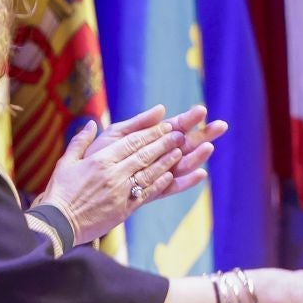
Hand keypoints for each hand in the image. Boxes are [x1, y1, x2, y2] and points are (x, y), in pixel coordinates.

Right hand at [37, 104, 198, 244]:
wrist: (58, 224)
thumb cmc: (59, 192)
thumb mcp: (65, 162)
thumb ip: (80, 141)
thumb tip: (91, 123)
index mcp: (99, 160)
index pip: (131, 142)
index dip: (150, 133)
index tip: (165, 125)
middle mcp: (113, 175)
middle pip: (143, 155)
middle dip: (163, 143)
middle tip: (179, 134)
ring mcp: (120, 193)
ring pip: (148, 173)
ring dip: (166, 162)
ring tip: (180, 151)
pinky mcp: (123, 210)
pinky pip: (145, 194)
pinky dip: (159, 184)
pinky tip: (169, 176)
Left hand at [105, 103, 224, 195]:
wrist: (81, 189)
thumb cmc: (95, 158)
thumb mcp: (114, 136)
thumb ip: (137, 124)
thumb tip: (162, 109)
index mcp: (149, 140)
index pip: (173, 127)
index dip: (187, 118)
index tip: (202, 110)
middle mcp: (156, 158)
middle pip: (185, 144)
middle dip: (203, 134)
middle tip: (221, 125)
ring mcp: (155, 175)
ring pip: (181, 165)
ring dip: (197, 156)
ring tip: (209, 147)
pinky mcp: (150, 194)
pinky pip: (170, 188)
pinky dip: (185, 182)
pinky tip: (200, 173)